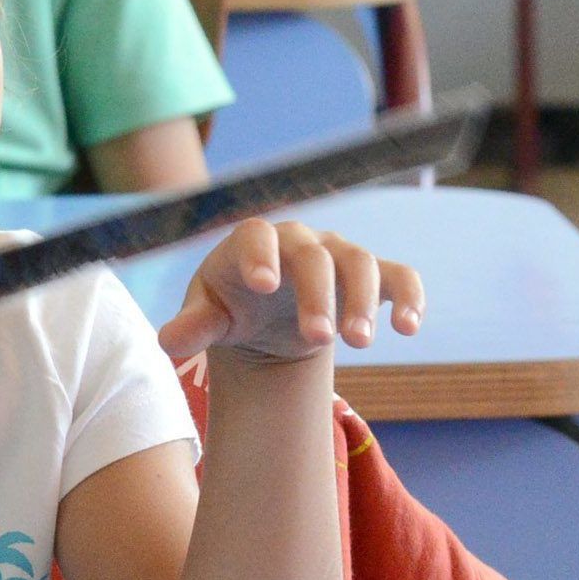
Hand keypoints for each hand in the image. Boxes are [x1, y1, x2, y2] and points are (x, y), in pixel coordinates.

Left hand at [159, 219, 422, 366]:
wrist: (266, 317)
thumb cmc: (231, 307)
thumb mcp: (208, 318)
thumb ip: (193, 327)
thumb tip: (168, 344)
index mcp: (251, 243)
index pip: (256, 236)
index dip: (261, 255)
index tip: (264, 285)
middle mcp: (298, 241)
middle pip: (313, 257)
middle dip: (318, 296)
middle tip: (320, 339)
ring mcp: (337, 255)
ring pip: (359, 263)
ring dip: (363, 301)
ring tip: (359, 342)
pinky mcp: (371, 278)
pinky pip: (399, 276)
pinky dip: (410, 296)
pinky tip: (409, 327)